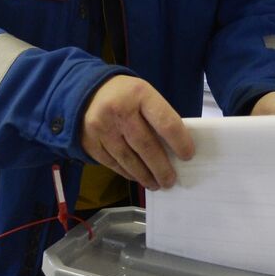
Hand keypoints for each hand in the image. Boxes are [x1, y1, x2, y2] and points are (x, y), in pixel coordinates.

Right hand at [80, 76, 193, 190]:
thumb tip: (172, 150)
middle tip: (170, 181)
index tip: (187, 156)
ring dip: (145, 175)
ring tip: (156, 184)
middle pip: (146, 146)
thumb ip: (157, 117)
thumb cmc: (124, 96)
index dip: (180, 143)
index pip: (166, 123)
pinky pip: (112, 163)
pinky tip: (137, 177)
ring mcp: (101, 127)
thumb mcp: (143, 95)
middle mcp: (119, 110)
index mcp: (140, 94)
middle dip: (161, 168)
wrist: (86, 91)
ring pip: (128, 159)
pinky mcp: (89, 141)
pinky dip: (127, 173)